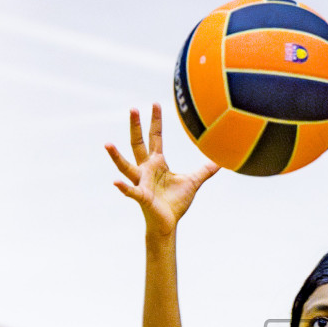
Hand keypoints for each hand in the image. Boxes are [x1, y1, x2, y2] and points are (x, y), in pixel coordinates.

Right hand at [106, 104, 218, 237]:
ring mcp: (141, 182)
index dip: (156, 120)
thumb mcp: (193, 182)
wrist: (168, 223)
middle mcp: (146, 169)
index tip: (155, 103)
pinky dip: (123, 187)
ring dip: (116, 156)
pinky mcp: (142, 197)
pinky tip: (115, 182)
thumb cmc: (176, 202)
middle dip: (136, 126)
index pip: (155, 136)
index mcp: (157, 162)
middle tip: (133, 108)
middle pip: (138, 143)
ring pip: (126, 166)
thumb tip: (220, 160)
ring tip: (107, 144)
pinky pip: (131, 191)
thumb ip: (205, 170)